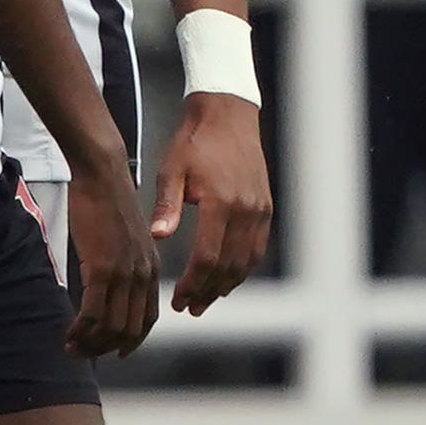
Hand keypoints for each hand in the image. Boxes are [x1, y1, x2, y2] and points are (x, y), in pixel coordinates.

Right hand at [61, 166, 161, 358]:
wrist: (102, 175)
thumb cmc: (106, 199)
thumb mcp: (123, 236)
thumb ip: (122, 261)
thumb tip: (106, 279)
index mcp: (151, 268)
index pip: (147, 317)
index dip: (131, 340)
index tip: (114, 352)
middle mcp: (143, 275)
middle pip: (130, 328)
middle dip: (106, 348)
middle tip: (83, 353)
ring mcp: (125, 273)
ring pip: (112, 325)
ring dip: (91, 343)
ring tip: (71, 348)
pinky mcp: (103, 268)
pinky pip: (94, 311)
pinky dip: (81, 329)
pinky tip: (68, 333)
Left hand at [150, 91, 272, 312]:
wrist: (226, 116)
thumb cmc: (192, 142)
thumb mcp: (170, 171)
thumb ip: (167, 206)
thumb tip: (159, 238)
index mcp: (220, 203)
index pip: (207, 257)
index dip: (193, 284)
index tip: (177, 300)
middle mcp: (246, 210)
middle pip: (229, 265)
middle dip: (208, 291)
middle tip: (189, 308)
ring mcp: (260, 209)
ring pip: (247, 260)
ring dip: (227, 284)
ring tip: (205, 300)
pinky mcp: (266, 207)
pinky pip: (256, 247)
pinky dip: (242, 267)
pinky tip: (225, 278)